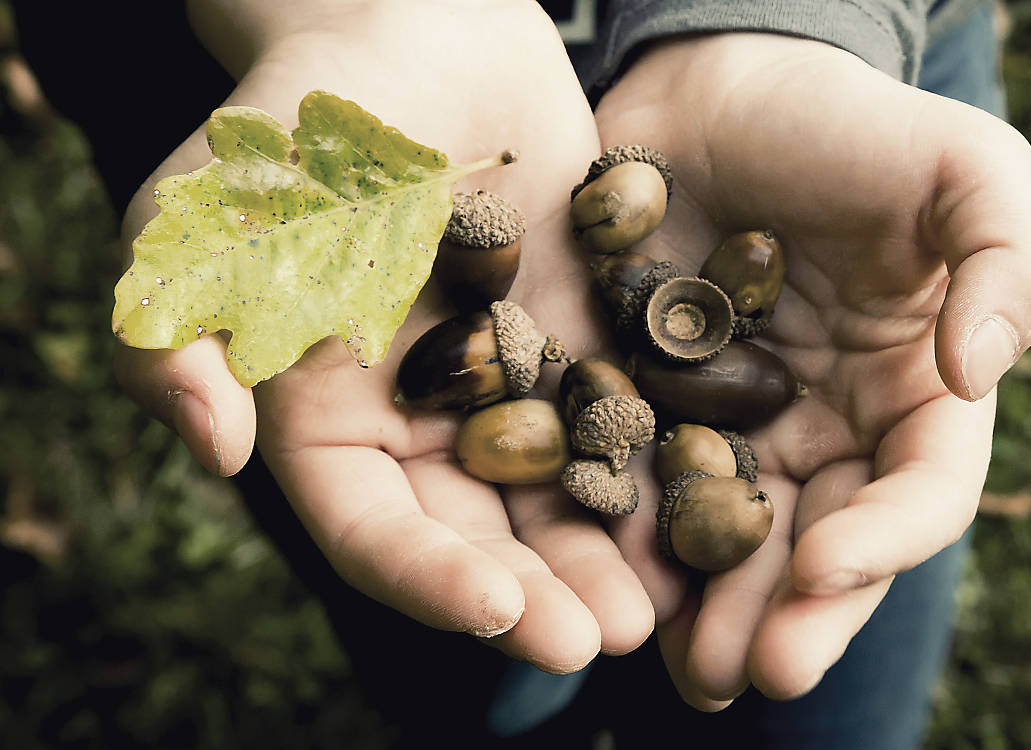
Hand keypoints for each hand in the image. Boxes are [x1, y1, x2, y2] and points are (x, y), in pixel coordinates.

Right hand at [113, 0, 652, 671]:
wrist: (417, 29)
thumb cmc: (300, 117)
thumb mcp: (207, 211)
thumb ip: (179, 327)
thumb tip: (216, 446)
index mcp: (327, 418)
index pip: (372, 529)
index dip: (427, 579)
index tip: (495, 613)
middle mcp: (421, 421)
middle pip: (478, 534)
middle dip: (536, 593)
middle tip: (607, 640)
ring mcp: (509, 384)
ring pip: (558, 493)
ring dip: (606, 553)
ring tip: (666, 606)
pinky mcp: (580, 338)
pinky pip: (622, 414)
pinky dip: (658, 464)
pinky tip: (708, 503)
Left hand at [593, 34, 1030, 706]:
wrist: (717, 92)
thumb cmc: (848, 125)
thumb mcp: (961, 167)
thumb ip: (1007, 262)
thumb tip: (977, 373)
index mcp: (909, 393)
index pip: (918, 488)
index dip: (886, 537)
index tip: (829, 565)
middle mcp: (823, 427)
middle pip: (818, 539)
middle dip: (789, 610)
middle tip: (752, 671)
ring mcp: (731, 423)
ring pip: (726, 533)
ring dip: (708, 603)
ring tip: (684, 663)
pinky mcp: (646, 402)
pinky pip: (634, 477)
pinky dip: (624, 533)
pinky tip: (604, 580)